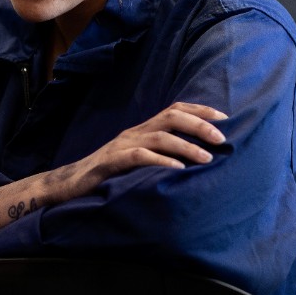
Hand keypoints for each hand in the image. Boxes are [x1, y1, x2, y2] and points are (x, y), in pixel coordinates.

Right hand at [55, 101, 226, 199]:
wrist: (70, 184)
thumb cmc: (109, 175)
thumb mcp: (138, 160)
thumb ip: (160, 154)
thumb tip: (197, 156)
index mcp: (142, 130)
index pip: (174, 109)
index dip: (200, 110)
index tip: (226, 118)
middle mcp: (134, 133)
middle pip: (170, 117)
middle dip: (199, 124)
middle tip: (222, 138)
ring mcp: (121, 146)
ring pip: (158, 136)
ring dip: (186, 146)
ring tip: (207, 159)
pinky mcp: (110, 163)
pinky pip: (138, 157)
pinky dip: (160, 161)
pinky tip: (177, 171)